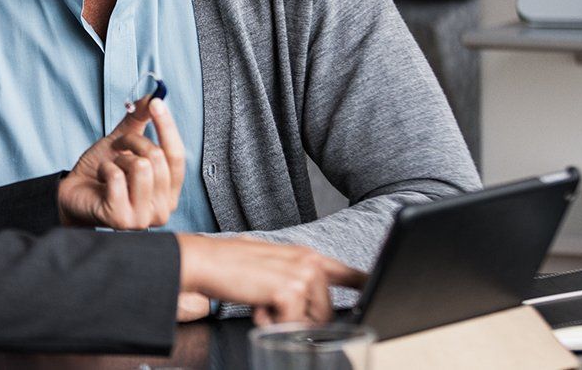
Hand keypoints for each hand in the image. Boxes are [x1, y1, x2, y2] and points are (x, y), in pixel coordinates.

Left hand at [57, 96, 184, 229]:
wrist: (73, 193)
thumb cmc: (100, 172)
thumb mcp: (122, 141)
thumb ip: (139, 120)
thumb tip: (153, 96)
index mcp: (169, 191)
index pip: (177, 156)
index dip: (167, 127)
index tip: (156, 103)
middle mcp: (162, 209)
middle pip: (157, 159)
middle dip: (132, 143)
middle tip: (118, 147)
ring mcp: (143, 218)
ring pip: (140, 167)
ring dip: (118, 159)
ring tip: (110, 167)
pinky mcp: (121, 220)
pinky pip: (117, 178)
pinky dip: (105, 169)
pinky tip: (101, 179)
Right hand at [177, 234, 367, 324]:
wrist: (203, 260)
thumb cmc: (229, 266)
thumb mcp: (270, 269)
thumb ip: (293, 280)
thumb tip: (304, 307)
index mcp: (305, 255)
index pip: (346, 273)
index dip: (364, 284)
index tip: (377, 289)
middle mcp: (308, 261)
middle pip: (325, 312)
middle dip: (299, 319)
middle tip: (268, 302)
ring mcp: (301, 273)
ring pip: (311, 321)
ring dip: (284, 321)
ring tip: (260, 301)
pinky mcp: (290, 288)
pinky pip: (292, 325)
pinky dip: (271, 323)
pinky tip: (256, 305)